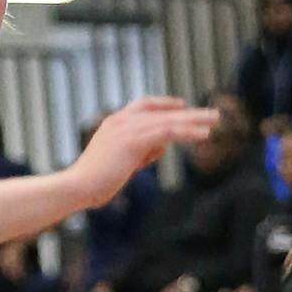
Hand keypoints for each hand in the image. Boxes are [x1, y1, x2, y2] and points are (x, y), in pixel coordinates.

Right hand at [71, 98, 217, 207]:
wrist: (76, 187)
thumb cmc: (93, 183)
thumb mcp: (121, 165)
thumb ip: (140, 153)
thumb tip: (162, 147)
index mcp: (113, 124)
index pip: (143, 106)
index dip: (164, 104)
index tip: (182, 105)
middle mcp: (120, 121)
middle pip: (161, 111)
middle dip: (188, 112)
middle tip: (213, 114)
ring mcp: (126, 129)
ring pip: (168, 120)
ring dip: (194, 120)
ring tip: (216, 120)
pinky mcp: (133, 141)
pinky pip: (167, 132)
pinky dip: (187, 132)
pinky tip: (204, 135)